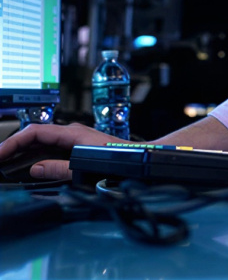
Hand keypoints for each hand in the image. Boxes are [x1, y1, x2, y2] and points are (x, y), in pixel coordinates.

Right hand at [0, 123, 122, 179]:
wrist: (141, 158)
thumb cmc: (120, 160)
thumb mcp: (86, 167)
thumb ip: (60, 168)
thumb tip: (35, 169)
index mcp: (73, 133)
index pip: (35, 132)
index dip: (13, 142)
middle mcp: (73, 132)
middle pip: (35, 135)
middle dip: (14, 146)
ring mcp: (75, 138)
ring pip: (43, 141)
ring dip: (23, 150)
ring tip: (7, 161)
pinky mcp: (78, 145)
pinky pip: (51, 146)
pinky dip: (36, 153)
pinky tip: (29, 162)